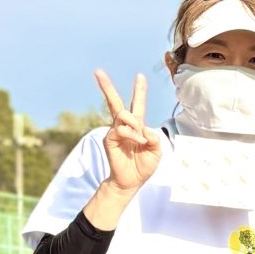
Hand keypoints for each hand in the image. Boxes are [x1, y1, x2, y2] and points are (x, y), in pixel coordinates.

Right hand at [94, 69, 160, 193]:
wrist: (132, 181)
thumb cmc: (144, 166)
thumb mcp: (156, 151)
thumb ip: (154, 138)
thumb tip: (143, 129)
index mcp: (137, 125)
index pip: (137, 104)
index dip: (139, 91)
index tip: (140, 76)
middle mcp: (124, 125)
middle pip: (115, 102)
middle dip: (107, 87)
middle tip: (98, 72)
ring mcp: (115, 131)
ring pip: (122, 114)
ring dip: (134, 123)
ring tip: (140, 139)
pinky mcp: (109, 139)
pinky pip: (120, 129)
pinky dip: (132, 134)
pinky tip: (137, 142)